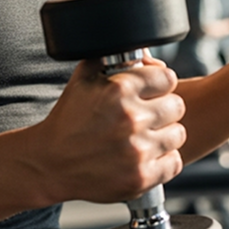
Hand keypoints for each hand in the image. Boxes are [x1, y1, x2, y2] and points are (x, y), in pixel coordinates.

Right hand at [34, 54, 185, 203]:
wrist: (50, 163)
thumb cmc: (68, 120)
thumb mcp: (83, 80)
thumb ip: (111, 59)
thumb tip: (143, 52)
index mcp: (118, 90)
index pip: (167, 78)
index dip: (160, 84)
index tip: (154, 91)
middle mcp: (130, 119)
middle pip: (177, 106)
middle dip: (164, 109)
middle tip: (148, 116)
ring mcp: (137, 150)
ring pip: (178, 134)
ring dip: (165, 135)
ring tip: (145, 137)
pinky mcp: (141, 177)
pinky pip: (173, 162)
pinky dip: (163, 161)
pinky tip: (146, 156)